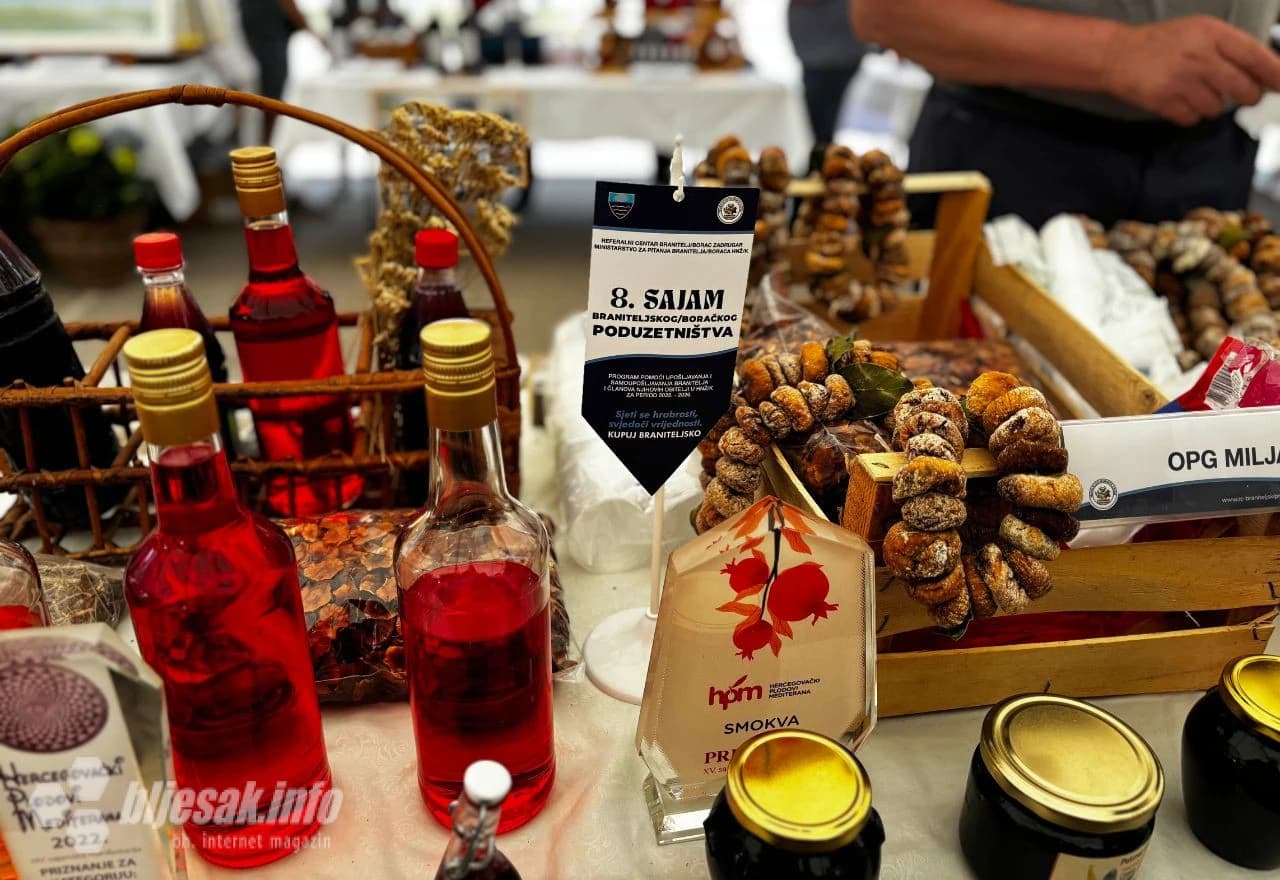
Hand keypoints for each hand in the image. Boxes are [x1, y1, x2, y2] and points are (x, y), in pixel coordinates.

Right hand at [1102, 15, 1279, 125]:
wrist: (1117, 54)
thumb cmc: (1162, 43)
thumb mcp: (1200, 32)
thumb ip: (1230, 49)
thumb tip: (1264, 74)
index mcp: (1213, 34)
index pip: (1257, 58)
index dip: (1276, 76)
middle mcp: (1200, 57)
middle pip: (1244, 90)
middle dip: (1246, 96)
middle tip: (1239, 93)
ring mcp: (1182, 81)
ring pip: (1217, 108)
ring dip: (1211, 104)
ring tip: (1194, 90)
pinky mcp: (1165, 102)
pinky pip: (1192, 119)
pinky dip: (1189, 114)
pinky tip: (1178, 99)